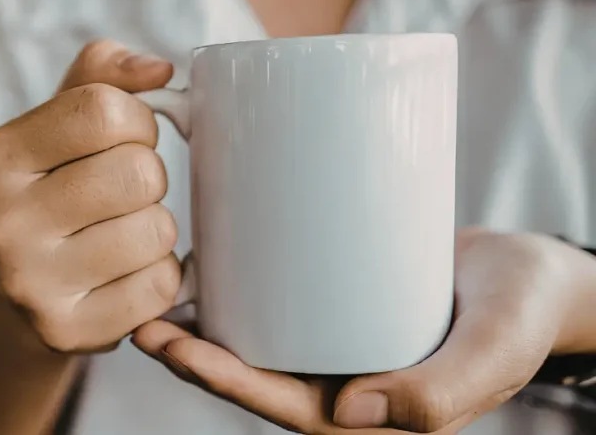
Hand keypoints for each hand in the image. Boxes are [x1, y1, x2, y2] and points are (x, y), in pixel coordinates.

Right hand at [0, 40, 182, 352]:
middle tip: (122, 193)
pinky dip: (159, 276)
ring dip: (156, 228)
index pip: (105, 110)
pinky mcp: (65, 330)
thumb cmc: (57, 185)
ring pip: (156, 231)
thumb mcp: (61, 120)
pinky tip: (127, 273)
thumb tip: (159, 70)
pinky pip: (159, 287)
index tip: (125, 138)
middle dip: (149, 176)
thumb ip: (105, 74)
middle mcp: (0, 221)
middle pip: (139, 173)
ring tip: (121, 233)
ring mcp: (29, 282)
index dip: (137, 121)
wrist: (28, 288)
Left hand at [134, 228, 595, 433]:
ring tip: (151, 288)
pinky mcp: (332, 302)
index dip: (224, 381)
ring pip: (257, 337)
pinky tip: (198, 261)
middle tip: (142, 319)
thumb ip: (439, 393)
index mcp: (367, 410)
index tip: (175, 348)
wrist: (532, 274)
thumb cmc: (521, 315)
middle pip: (253, 370)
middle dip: (194, 352)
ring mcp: (333, 340)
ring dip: (202, 321)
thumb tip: (348, 412)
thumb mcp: (494, 352)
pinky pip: (277, 301)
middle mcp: (340, 379)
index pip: (281, 403)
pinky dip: (236, 288)